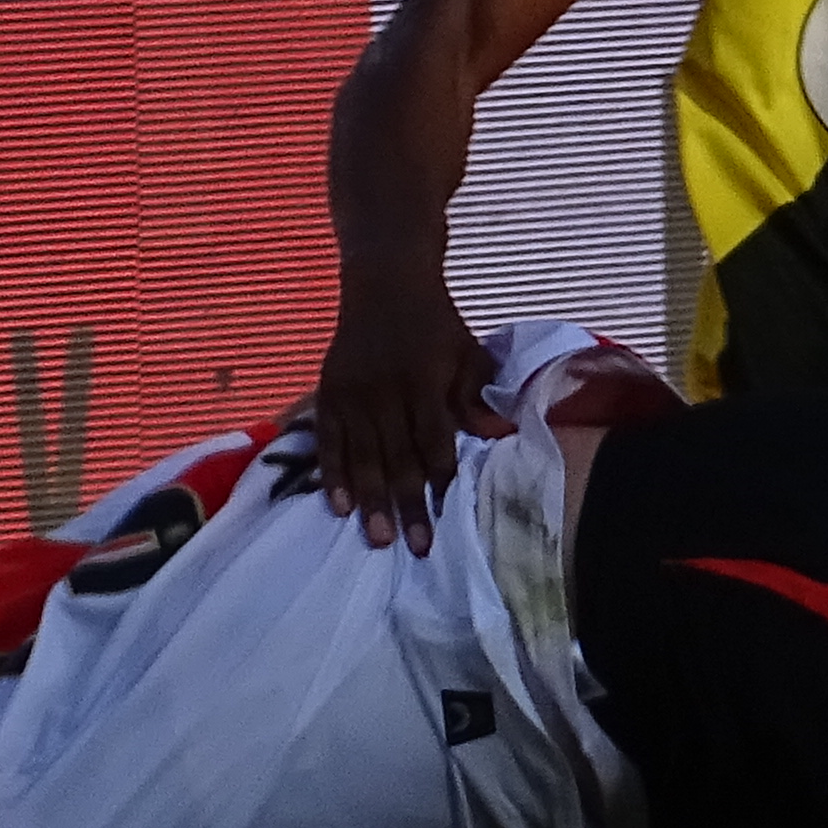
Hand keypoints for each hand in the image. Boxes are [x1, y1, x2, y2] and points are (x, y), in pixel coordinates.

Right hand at [310, 268, 498, 552]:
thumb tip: (500, 435)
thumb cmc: (437, 323)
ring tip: (378, 539)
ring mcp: (352, 393)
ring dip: (371, 499)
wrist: (385, 279)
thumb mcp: (469, 351)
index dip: (440, 482)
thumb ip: (478, 396)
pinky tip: (339, 506)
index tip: (446, 520)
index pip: (433, 441)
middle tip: (414, 548)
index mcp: (424, 381)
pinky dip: (332, 474)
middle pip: (397, 456)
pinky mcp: (328, 392)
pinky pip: (327, 441)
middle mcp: (385, 391)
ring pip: (361, 455)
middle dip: (406, 505)